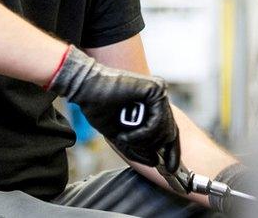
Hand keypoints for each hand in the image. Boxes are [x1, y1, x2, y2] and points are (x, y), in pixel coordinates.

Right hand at [47, 45, 179, 170]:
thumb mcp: (120, 136)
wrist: (86, 89)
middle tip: (128, 143)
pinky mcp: (156, 90)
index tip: (170, 169)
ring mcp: (159, 92)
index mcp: (152, 106)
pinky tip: (127, 134)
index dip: (172, 152)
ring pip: (164, 130)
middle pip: (169, 133)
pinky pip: (157, 122)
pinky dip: (143, 133)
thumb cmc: (99, 107)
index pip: (169, 131)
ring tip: (124, 137)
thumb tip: (155, 161)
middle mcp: (159, 98)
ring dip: (143, 141)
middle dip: (150, 147)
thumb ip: (137, 149)